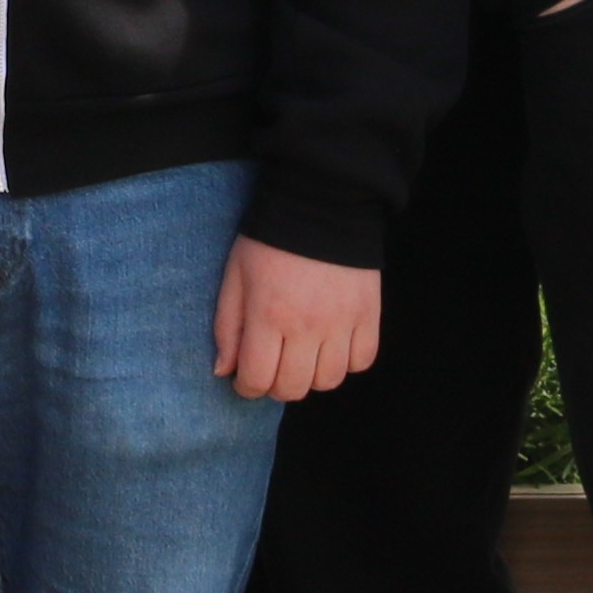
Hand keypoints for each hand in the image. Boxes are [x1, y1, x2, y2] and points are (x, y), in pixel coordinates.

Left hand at [213, 239, 381, 402]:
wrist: (320, 204)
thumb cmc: (269, 241)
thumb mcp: (235, 276)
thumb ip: (227, 326)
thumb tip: (224, 371)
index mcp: (268, 315)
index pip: (257, 379)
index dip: (246, 387)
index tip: (246, 377)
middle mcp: (307, 325)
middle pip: (293, 388)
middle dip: (276, 386)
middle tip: (273, 367)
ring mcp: (342, 322)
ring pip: (329, 381)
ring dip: (312, 376)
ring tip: (302, 355)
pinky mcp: (368, 314)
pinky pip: (361, 361)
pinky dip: (346, 362)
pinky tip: (332, 345)